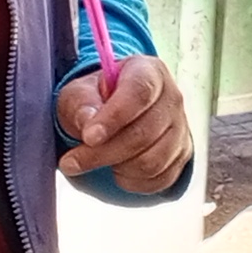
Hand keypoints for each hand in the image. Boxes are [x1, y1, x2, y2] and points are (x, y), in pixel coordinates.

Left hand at [55, 55, 189, 193]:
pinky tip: (115, 169)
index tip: (88, 137)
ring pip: (152, 161)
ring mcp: (181, 129)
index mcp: (148, 72)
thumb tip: (87, 122)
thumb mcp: (78, 94)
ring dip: (116, 167)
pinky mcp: (181, 155)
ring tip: (96, 159)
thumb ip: (80, 104)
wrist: (114, 115)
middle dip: (103, 153)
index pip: (139, 92)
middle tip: (70, 162)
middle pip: (144, 133)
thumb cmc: (95, 99)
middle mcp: (172, 98)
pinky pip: (158, 178)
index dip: (114, 117)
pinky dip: (131, 181)